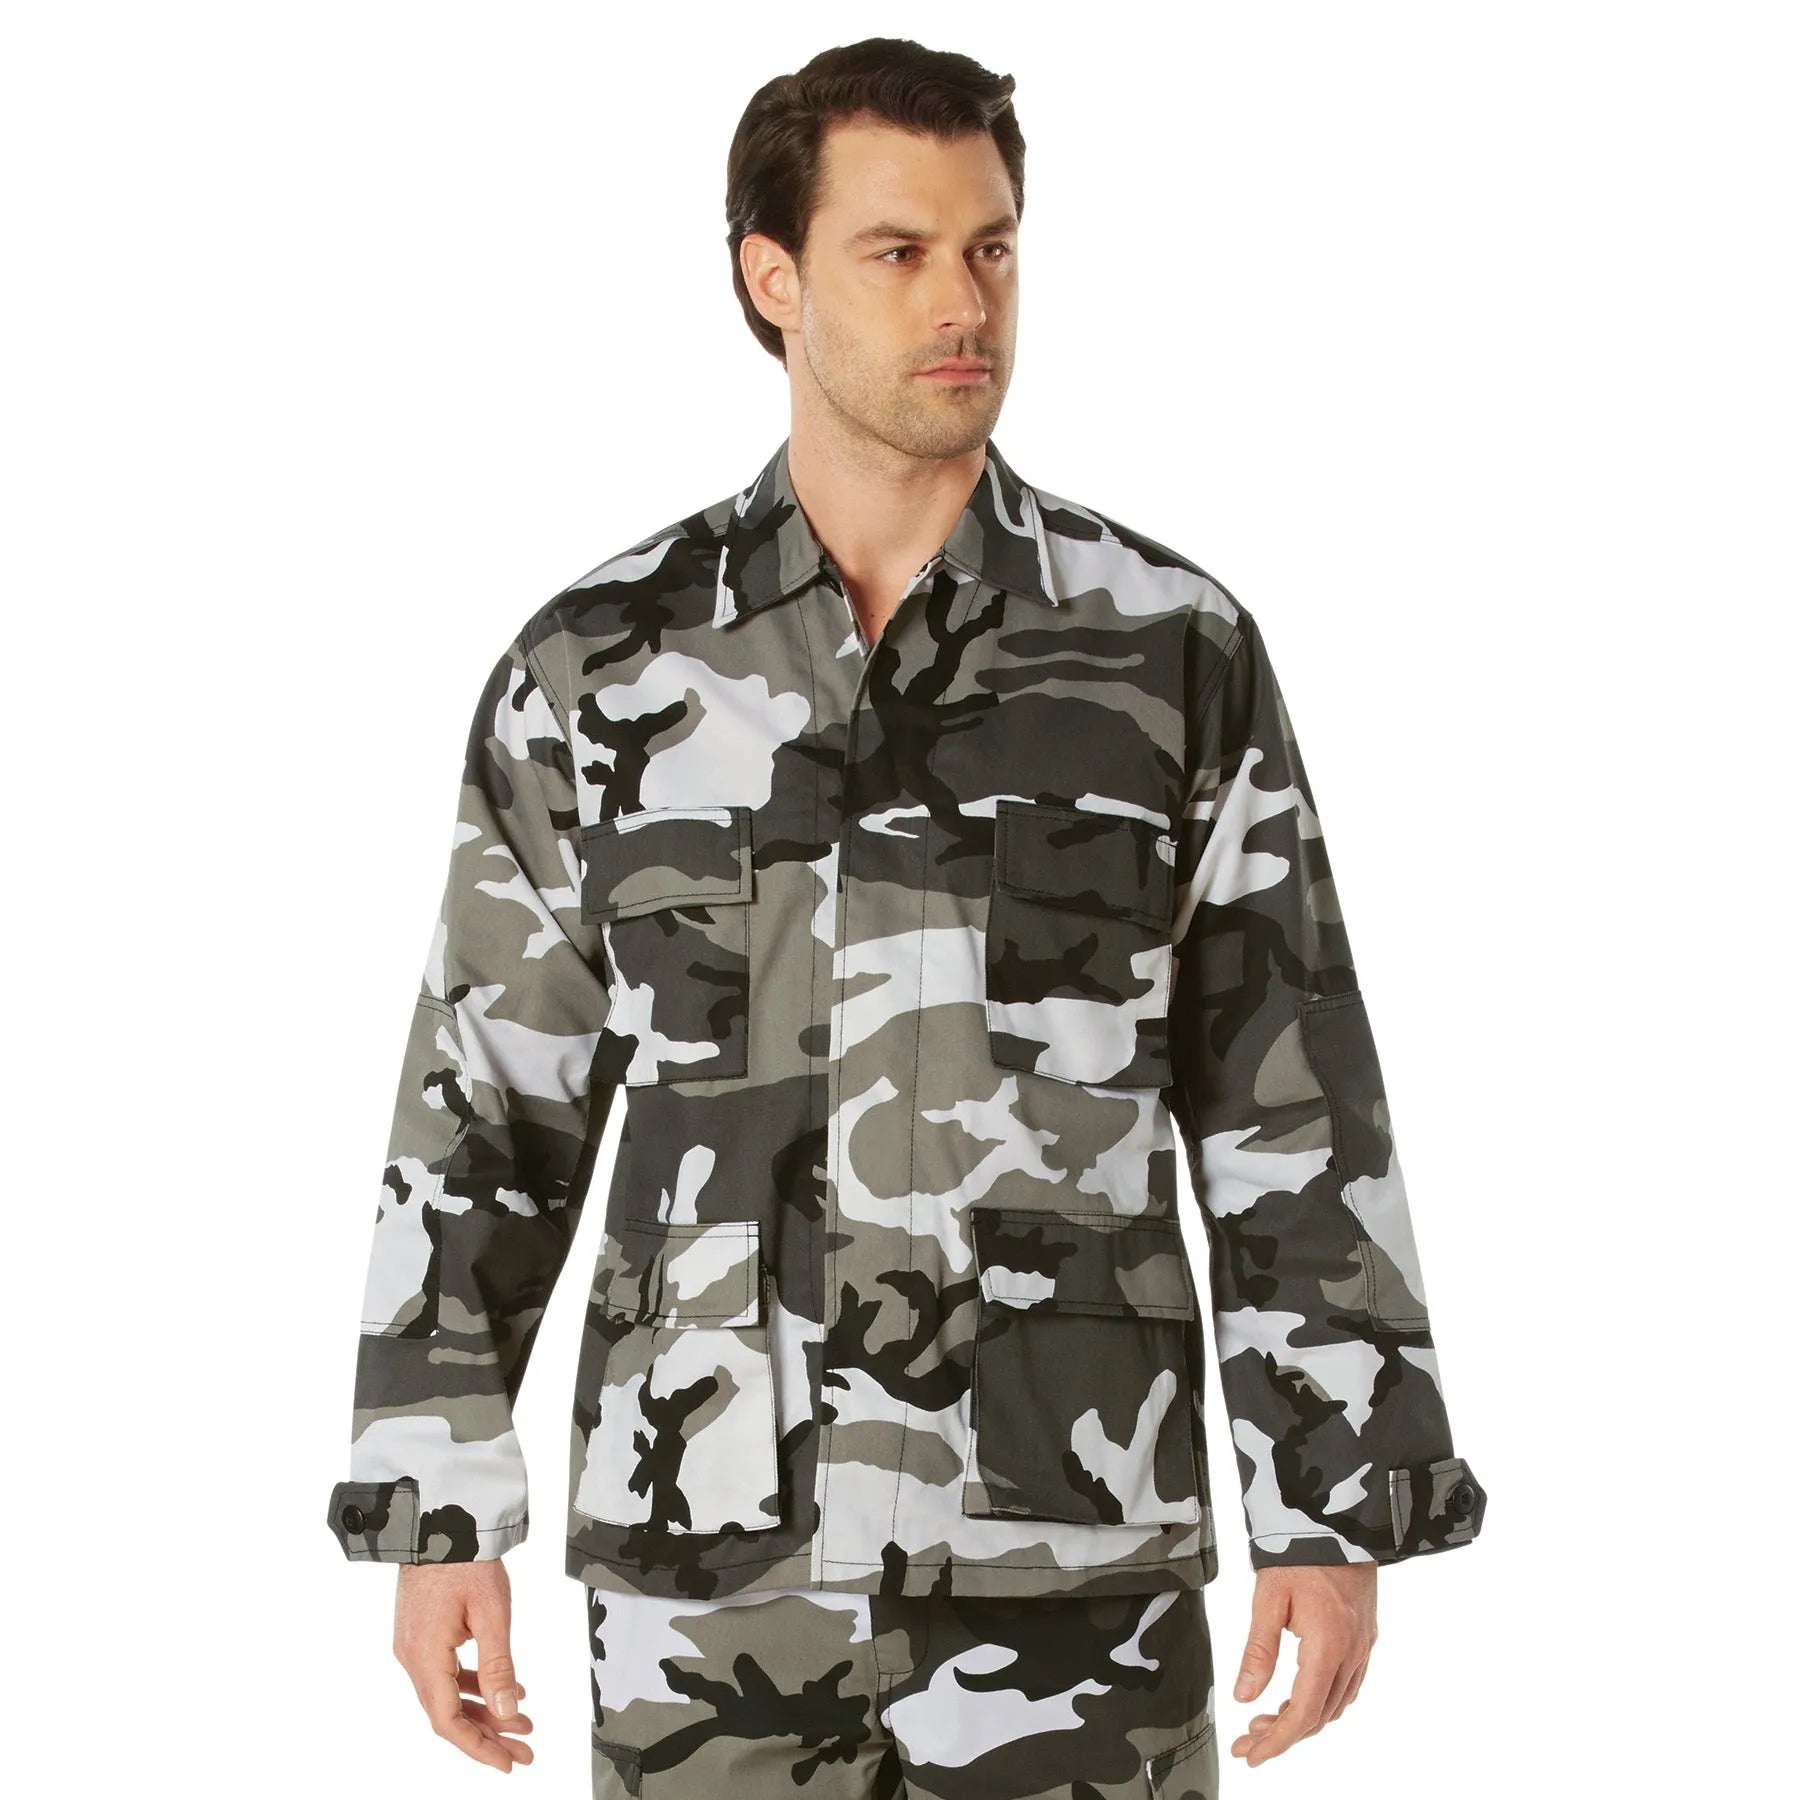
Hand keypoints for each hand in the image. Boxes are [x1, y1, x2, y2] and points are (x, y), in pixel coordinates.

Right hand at [392, 1559, 534, 1772]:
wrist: (438, 1517)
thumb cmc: (465, 1559)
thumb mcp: (492, 1613)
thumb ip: (499, 1666)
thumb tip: (508, 1713)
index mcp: (425, 1656)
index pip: (448, 1721)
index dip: (478, 1747)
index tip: (508, 1763)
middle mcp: (411, 1656)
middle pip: (448, 1712)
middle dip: (489, 1734)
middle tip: (525, 1750)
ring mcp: (413, 1644)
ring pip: (447, 1693)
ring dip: (484, 1710)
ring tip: (522, 1721)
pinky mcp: (420, 1631)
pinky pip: (445, 1671)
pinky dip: (473, 1684)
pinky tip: (503, 1688)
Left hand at [1229, 1563, 1376, 1767]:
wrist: (1339, 1520)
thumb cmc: (1300, 1552)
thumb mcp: (1269, 1598)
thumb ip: (1258, 1651)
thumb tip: (1244, 1696)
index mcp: (1328, 1647)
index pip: (1303, 1714)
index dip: (1277, 1742)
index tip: (1251, 1756)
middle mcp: (1352, 1654)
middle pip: (1320, 1716)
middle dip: (1284, 1735)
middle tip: (1249, 1741)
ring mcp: (1363, 1646)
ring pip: (1336, 1704)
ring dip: (1303, 1719)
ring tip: (1267, 1720)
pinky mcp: (1366, 1636)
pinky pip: (1348, 1685)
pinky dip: (1322, 1700)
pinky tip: (1300, 1696)